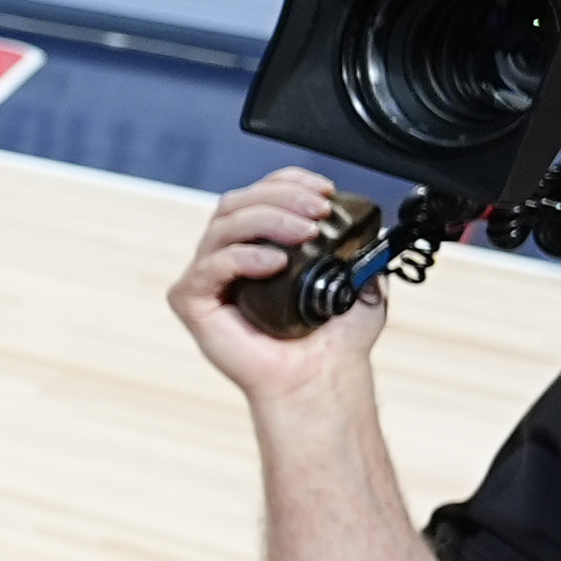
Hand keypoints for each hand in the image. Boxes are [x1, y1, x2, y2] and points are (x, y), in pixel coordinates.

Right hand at [172, 166, 394, 396]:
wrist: (321, 379)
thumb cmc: (334, 338)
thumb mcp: (359, 279)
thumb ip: (359, 247)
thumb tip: (369, 224)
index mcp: (258, 244)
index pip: (259, 194)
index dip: (288, 182)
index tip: (325, 190)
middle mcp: (228, 256)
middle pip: (238, 202)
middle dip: (281, 197)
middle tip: (318, 211)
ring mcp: (208, 278)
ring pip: (224, 224)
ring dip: (267, 218)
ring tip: (305, 232)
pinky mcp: (192, 301)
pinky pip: (210, 265)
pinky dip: (243, 256)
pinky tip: (275, 263)